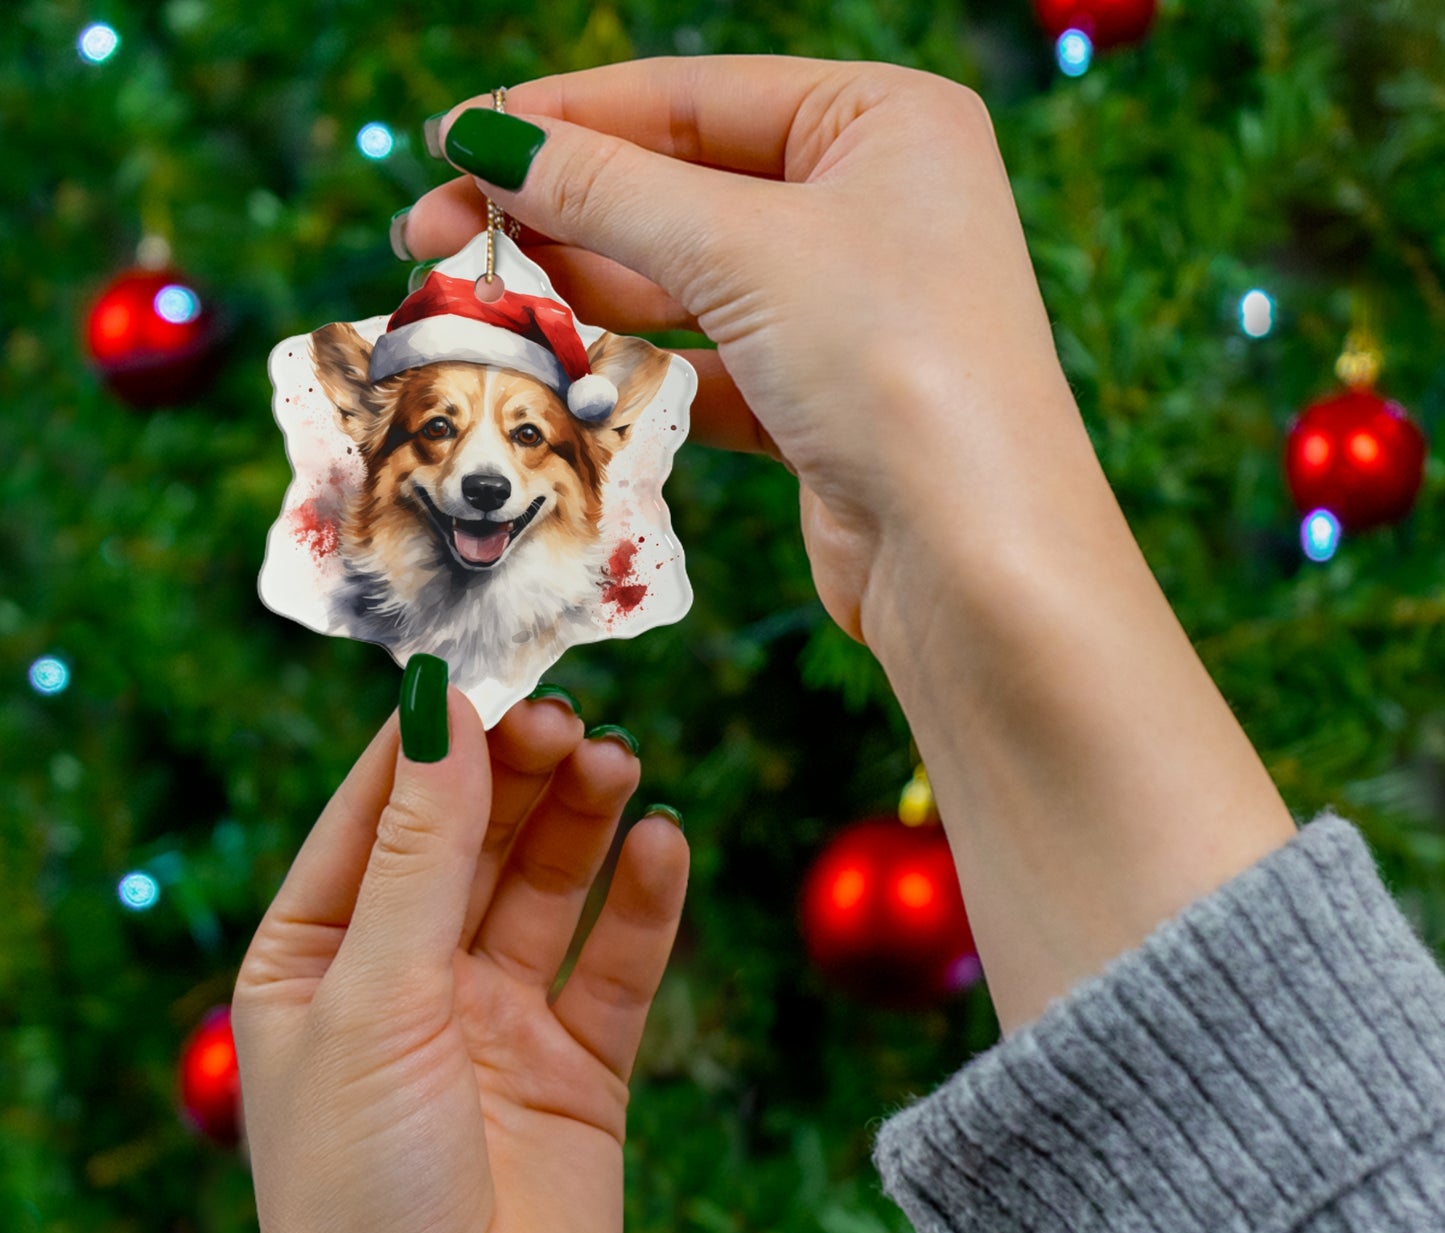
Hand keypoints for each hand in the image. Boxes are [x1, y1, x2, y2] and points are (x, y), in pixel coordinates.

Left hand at [232, 692, 687, 1232]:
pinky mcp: (579, 1069)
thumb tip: (438, 711)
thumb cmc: (362, 1199)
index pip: (376, 814)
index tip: (489, 671)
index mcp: (317, 960)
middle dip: (518, 774)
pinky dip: (644, 902)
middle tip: (571, 719)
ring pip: (548, 887)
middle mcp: (407, 981)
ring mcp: (497, 1023)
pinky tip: (665, 844)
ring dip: (584, 821)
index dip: (432, 741)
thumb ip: (417, 854)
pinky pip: (616, 963)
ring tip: (620, 762)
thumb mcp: (374, 1001)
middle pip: (472, 839)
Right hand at [404, 60, 1294, 1035]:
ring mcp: (846, 309)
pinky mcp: (819, 401)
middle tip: (432, 241)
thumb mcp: (743, 249)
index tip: (453, 143)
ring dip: (581, 295)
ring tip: (476, 309)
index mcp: (882, 122)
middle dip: (555, 216)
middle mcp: (870, 205)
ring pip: (683, 284)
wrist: (974, 558)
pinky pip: (704, 365)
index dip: (563, 119)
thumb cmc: (895, 364)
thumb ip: (608, 190)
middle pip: (678, 190)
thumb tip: (488, 138)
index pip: (690, 97)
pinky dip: (635, 369)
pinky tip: (559, 374)